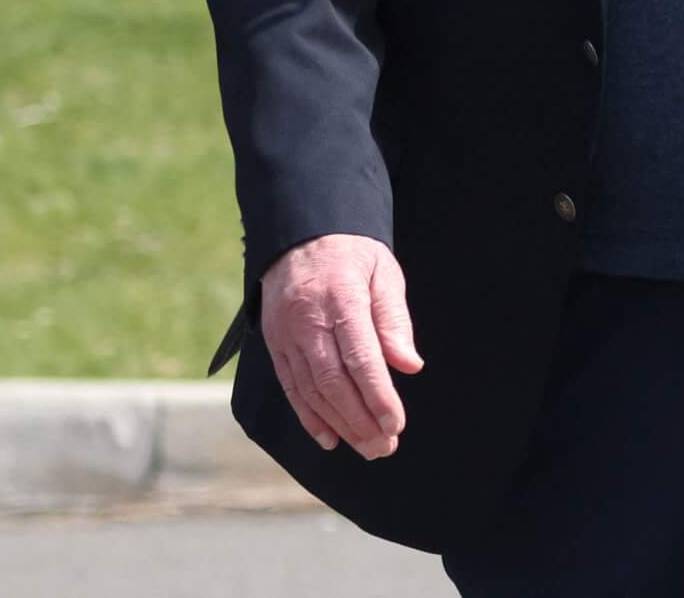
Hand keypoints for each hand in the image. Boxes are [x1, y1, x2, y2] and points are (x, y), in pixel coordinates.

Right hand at [258, 234, 422, 459]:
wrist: (300, 235)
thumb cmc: (352, 254)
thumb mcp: (383, 273)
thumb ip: (394, 320)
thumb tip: (409, 365)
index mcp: (340, 299)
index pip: (360, 358)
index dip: (377, 396)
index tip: (396, 424)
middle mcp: (307, 321)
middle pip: (333, 382)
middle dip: (360, 420)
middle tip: (384, 448)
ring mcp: (285, 335)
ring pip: (311, 391)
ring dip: (339, 425)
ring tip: (367, 447)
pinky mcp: (275, 345)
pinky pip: (291, 387)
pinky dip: (309, 416)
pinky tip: (329, 438)